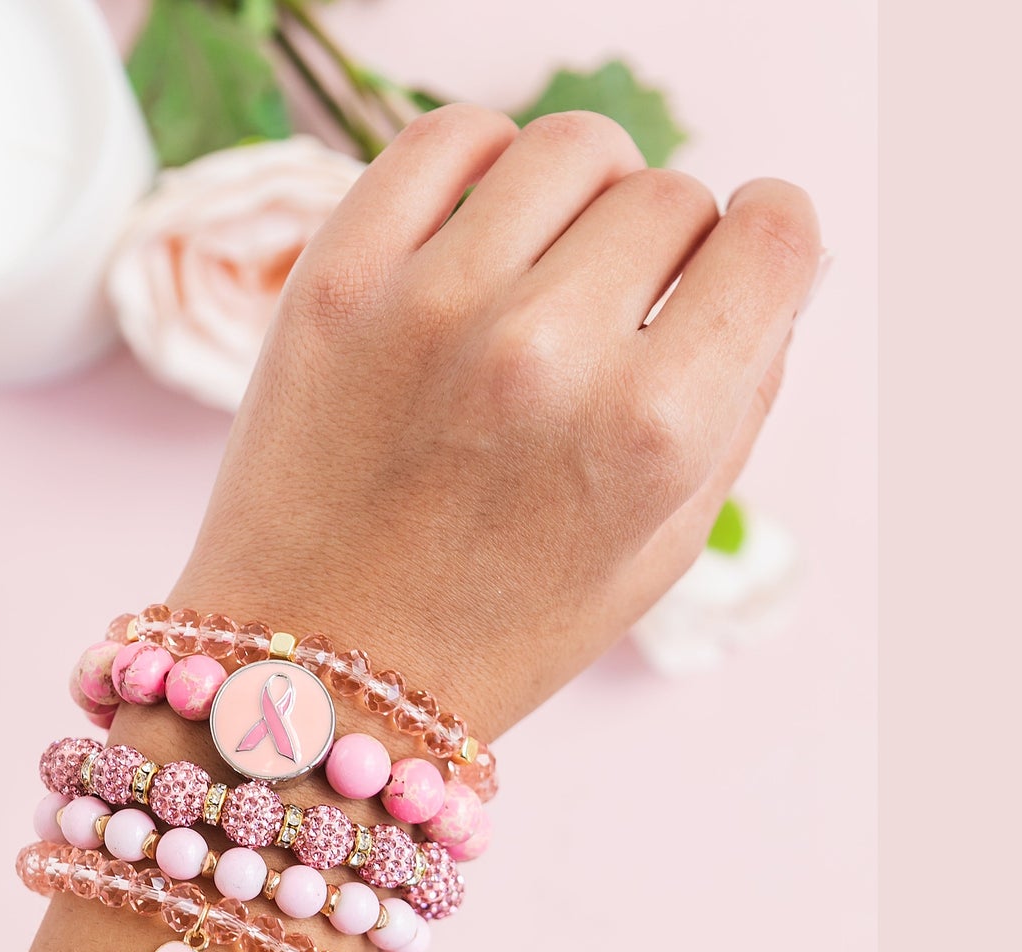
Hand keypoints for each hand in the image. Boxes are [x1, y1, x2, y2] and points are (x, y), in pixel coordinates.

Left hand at [172, 104, 820, 740]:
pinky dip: (482, 161)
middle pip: (670, 194)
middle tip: (616, 313)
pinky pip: (444, 135)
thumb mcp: (657, 552)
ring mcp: (431, 305)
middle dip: (667, 247)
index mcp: (648, 431)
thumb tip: (775, 273)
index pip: (773, 234)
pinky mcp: (335, 280)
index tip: (734, 262)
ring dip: (583, 196)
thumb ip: (737, 403)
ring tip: (548, 268)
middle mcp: (546, 352)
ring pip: (569, 146)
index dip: (766, 245)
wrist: (318, 675)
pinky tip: (479, 226)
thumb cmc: (495, 630)